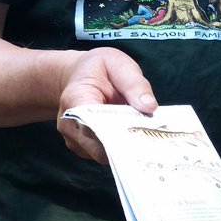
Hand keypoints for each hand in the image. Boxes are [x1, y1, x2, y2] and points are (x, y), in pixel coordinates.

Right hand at [56, 48, 156, 162]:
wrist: (80, 74)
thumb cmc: (101, 68)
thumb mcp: (120, 65)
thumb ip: (134, 84)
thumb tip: (149, 107)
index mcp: (75, 98)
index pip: (91, 123)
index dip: (115, 132)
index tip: (139, 133)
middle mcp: (69, 122)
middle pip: (98, 145)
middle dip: (125, 143)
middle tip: (150, 136)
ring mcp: (73, 137)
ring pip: (102, 154)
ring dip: (122, 146)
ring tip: (140, 131)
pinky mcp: (82, 147)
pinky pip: (103, 154)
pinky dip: (118, 148)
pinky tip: (130, 135)